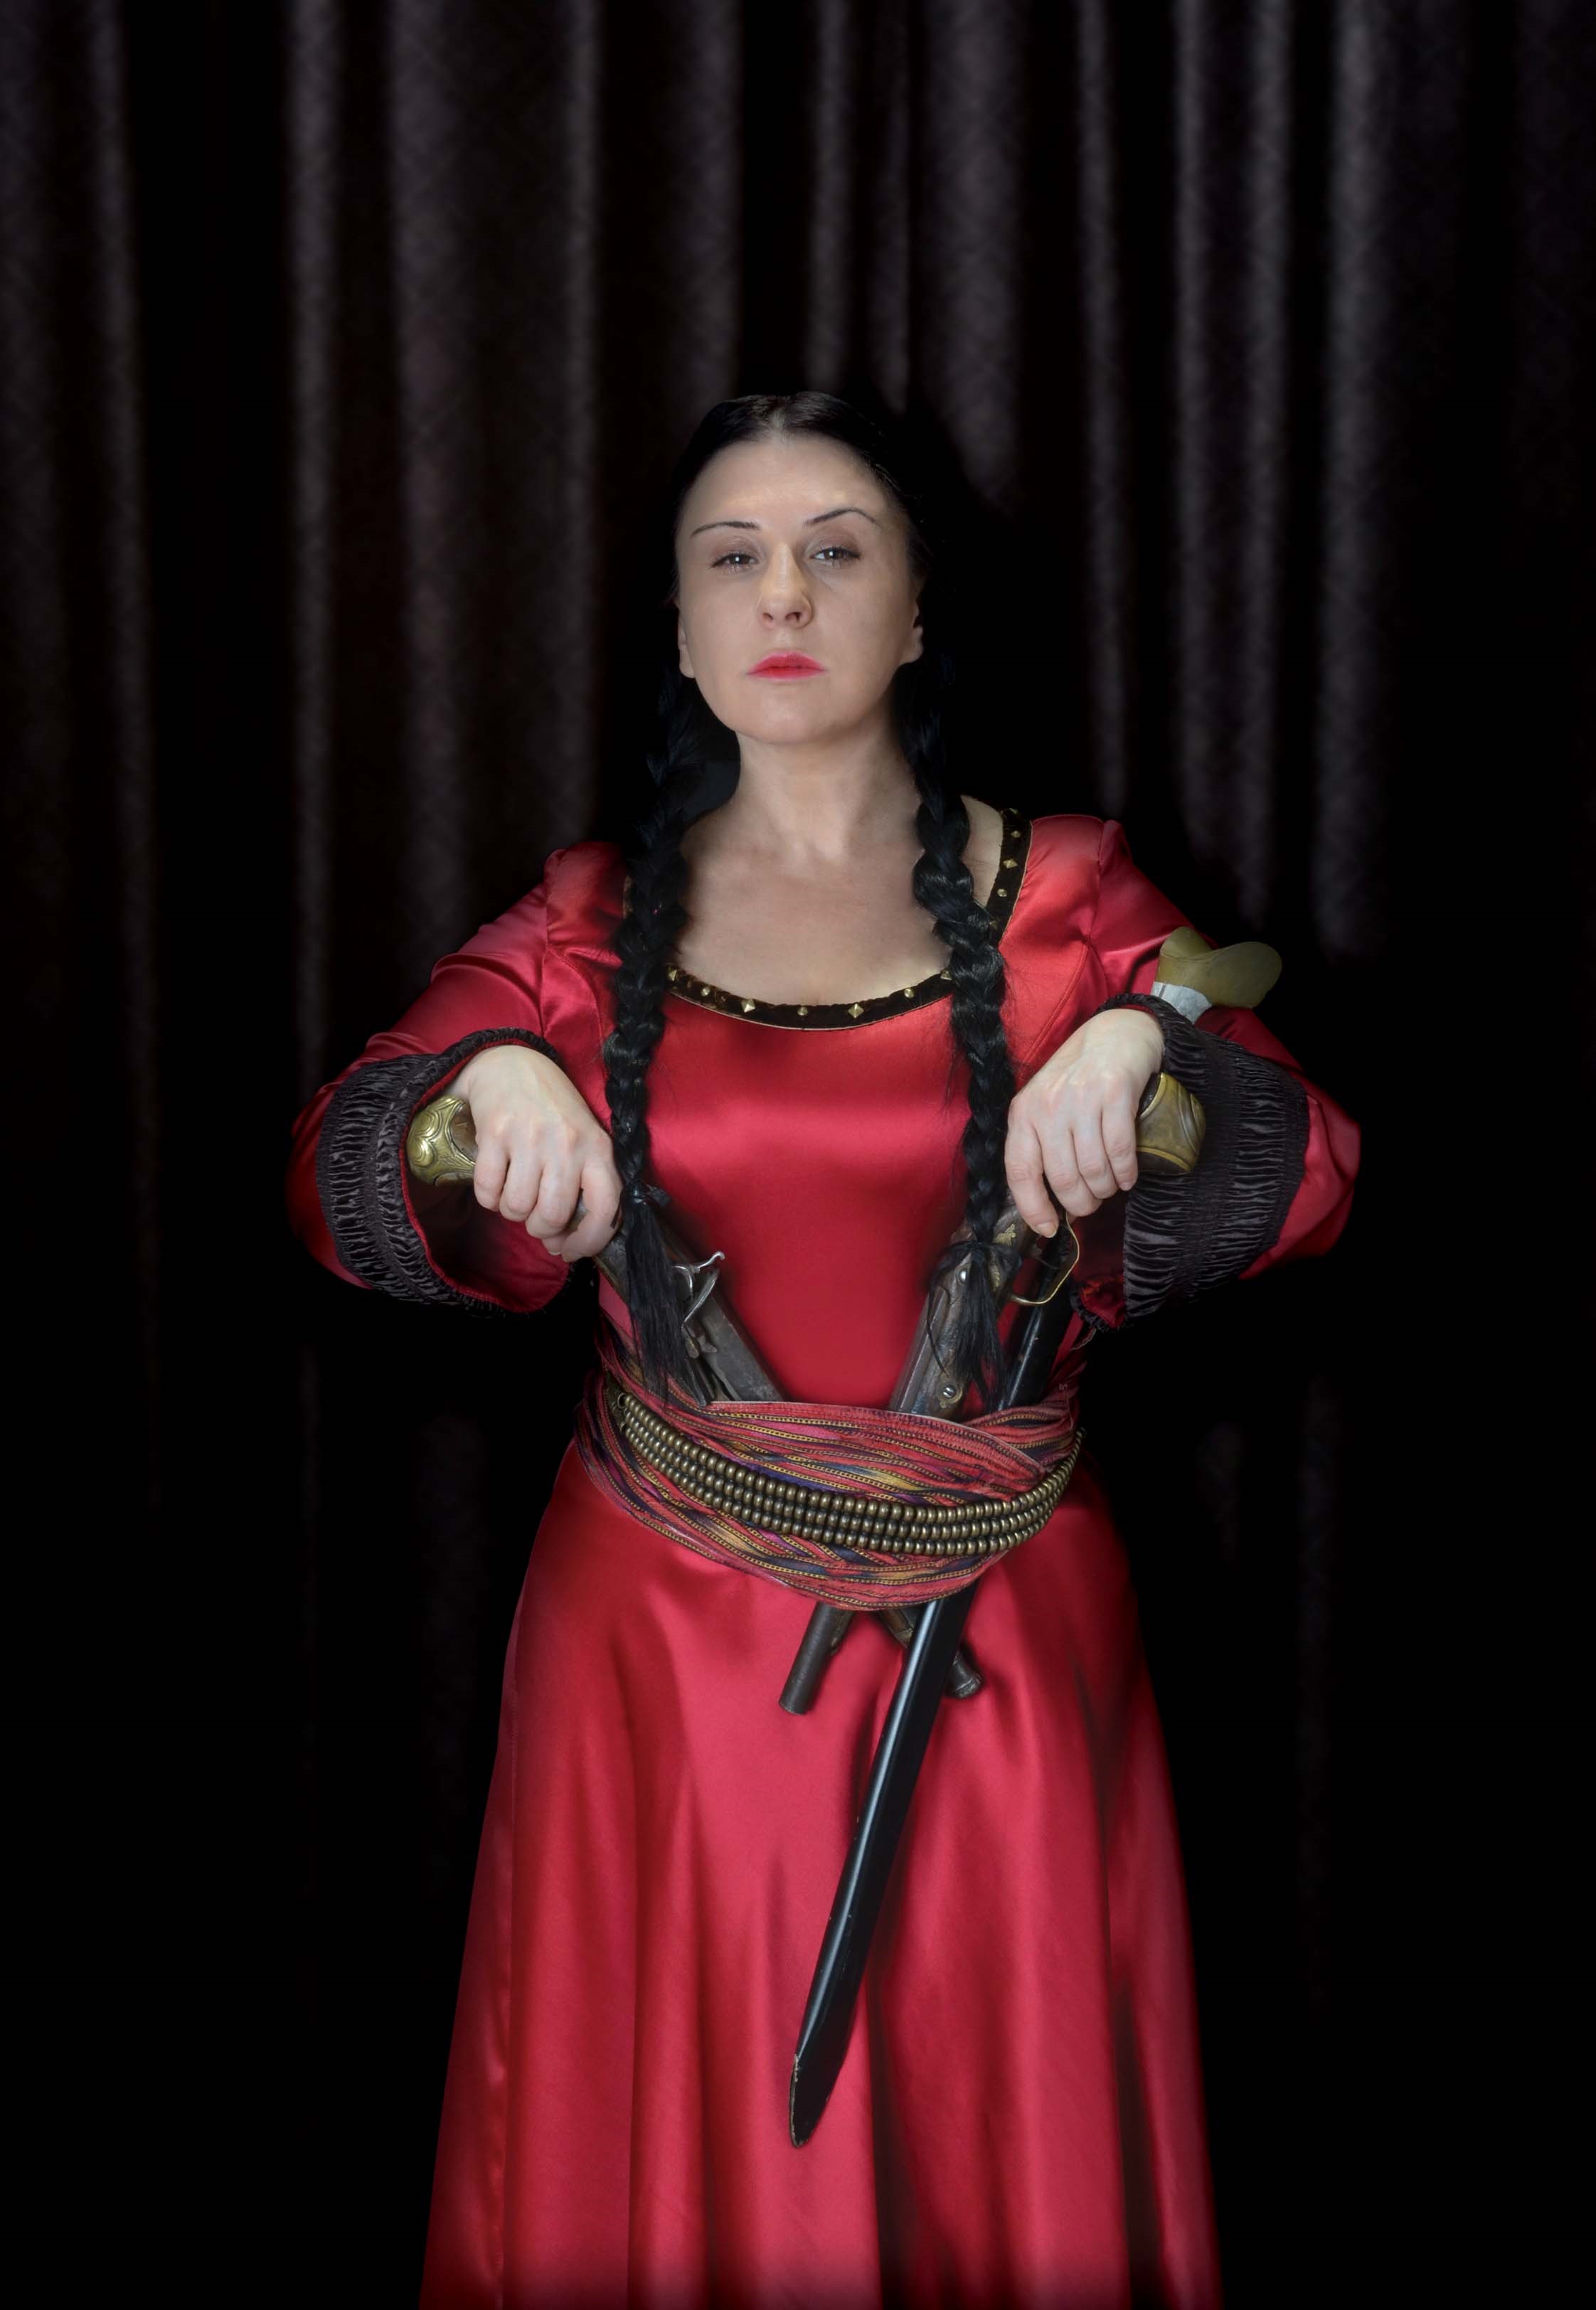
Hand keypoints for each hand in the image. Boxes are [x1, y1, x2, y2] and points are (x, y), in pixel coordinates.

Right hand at [449, 1045, 621, 1262]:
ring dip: (513, 1211)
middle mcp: (567, 1144)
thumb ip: (581, 1188)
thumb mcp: (583, 1141)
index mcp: (597, 1148)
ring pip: (518, 1209)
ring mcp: (530, 1138)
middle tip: (535, 1215)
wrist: (513, 1064)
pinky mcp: (495, 1133)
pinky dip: (488, 1198)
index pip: (606, 1209)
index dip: (589, 1241)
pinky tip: (496, 1180)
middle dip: (541, 1227)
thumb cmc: (553, 1112)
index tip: (570, 1251)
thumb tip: (563, 1243)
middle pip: (553, 1216)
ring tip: (515, 1191)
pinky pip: (488, 1192)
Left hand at [1004, 1008, 1164, 1228]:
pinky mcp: (1115, 1094)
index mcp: (1023, 1114)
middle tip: (1091, 1203)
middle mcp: (1048, 1107)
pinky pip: (1120, 1150)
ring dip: (1106, 1189)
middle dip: (1081, 1203)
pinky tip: (1128, 1176)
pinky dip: (1126, 1172)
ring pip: (1093, 1169)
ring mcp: (1082, 1100)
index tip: (1049, 1229)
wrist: (1113, 1036)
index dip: (1034, 1207)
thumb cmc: (1076, 1081)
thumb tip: (1047, 1206)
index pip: (1020, 1172)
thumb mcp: (1045, 1108)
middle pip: (1063, 1178)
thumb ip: (1041, 1147)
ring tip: (1110, 1186)